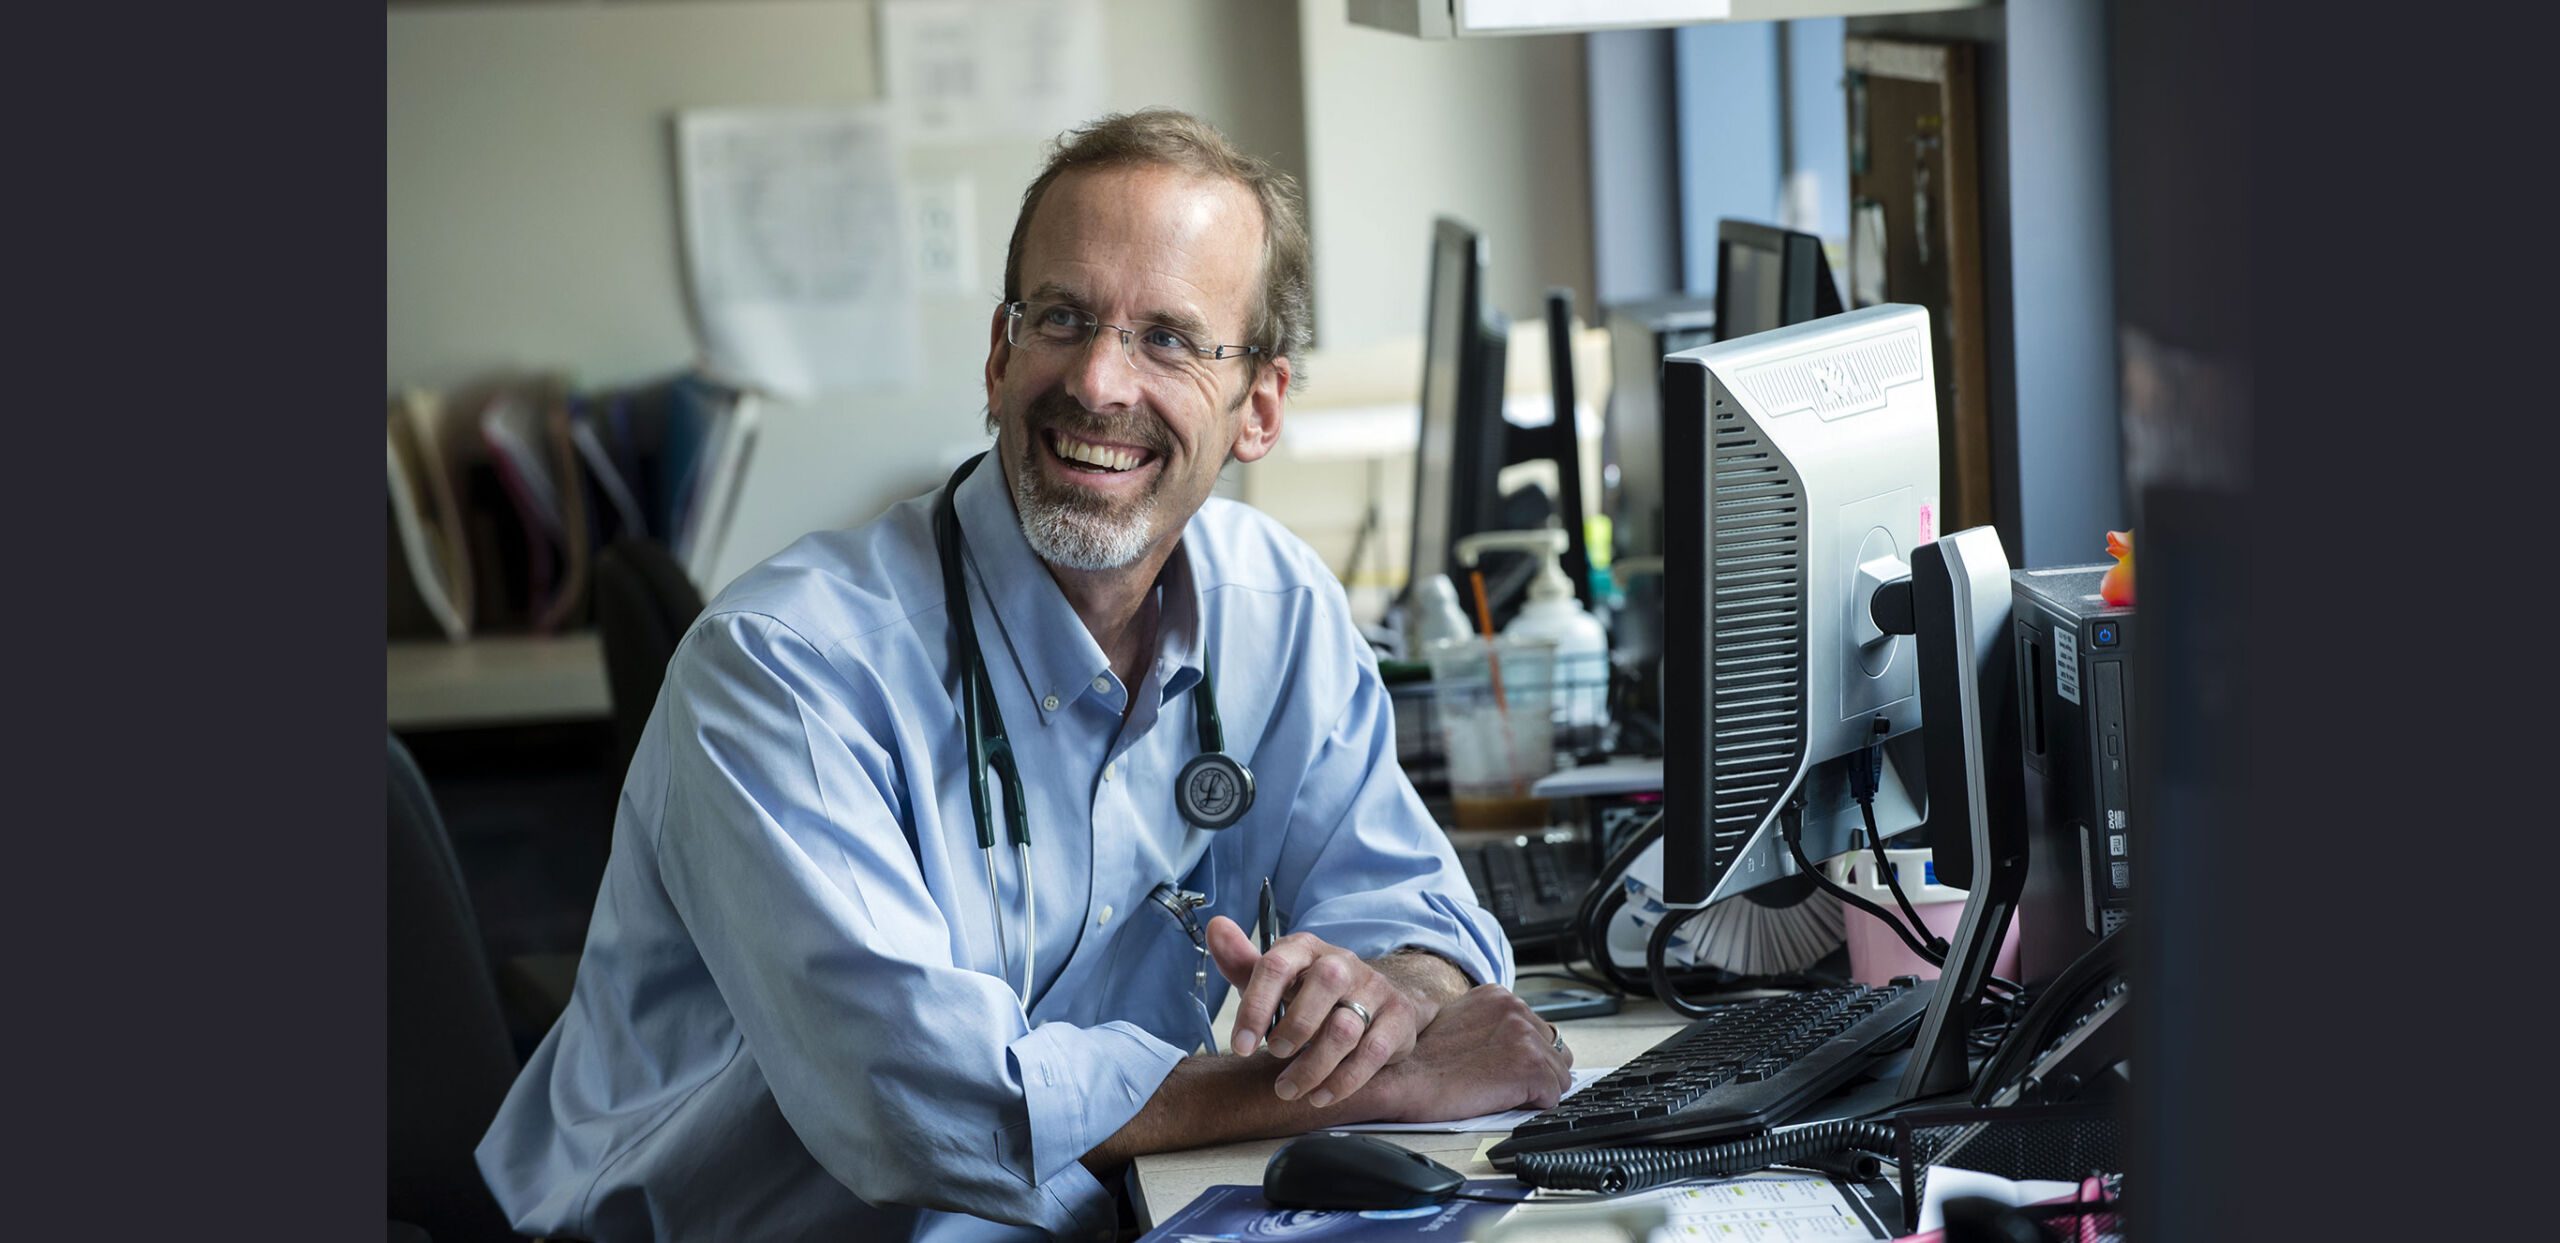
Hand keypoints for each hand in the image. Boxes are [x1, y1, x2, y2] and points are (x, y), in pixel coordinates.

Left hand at [1204, 915, 1434, 1108]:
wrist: (1375, 999)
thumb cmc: (1310, 992)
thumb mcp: (1276, 978)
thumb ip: (1242, 962)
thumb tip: (1215, 926)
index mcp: (1305, 949)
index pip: (1278, 965)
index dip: (1255, 1006)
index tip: (1240, 1046)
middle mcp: (1343, 963)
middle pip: (1323, 985)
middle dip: (1294, 1028)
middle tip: (1273, 1056)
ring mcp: (1374, 990)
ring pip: (1345, 1028)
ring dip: (1313, 1066)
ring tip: (1288, 1089)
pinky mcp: (1397, 1019)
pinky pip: (1372, 1053)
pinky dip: (1343, 1081)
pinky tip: (1321, 1096)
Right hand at [1367, 984, 1575, 1122]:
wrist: (1401, 1078)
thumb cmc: (1420, 1061)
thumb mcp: (1460, 1024)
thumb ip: (1491, 1027)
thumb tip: (1511, 1045)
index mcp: (1499, 996)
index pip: (1539, 1030)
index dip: (1525, 1056)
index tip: (1506, 1068)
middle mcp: (1515, 1009)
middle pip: (1556, 1050)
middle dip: (1536, 1070)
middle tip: (1503, 1084)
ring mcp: (1524, 1036)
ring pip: (1559, 1075)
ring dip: (1535, 1089)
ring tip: (1499, 1093)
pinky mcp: (1529, 1066)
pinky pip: (1554, 1095)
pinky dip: (1533, 1104)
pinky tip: (1501, 1101)